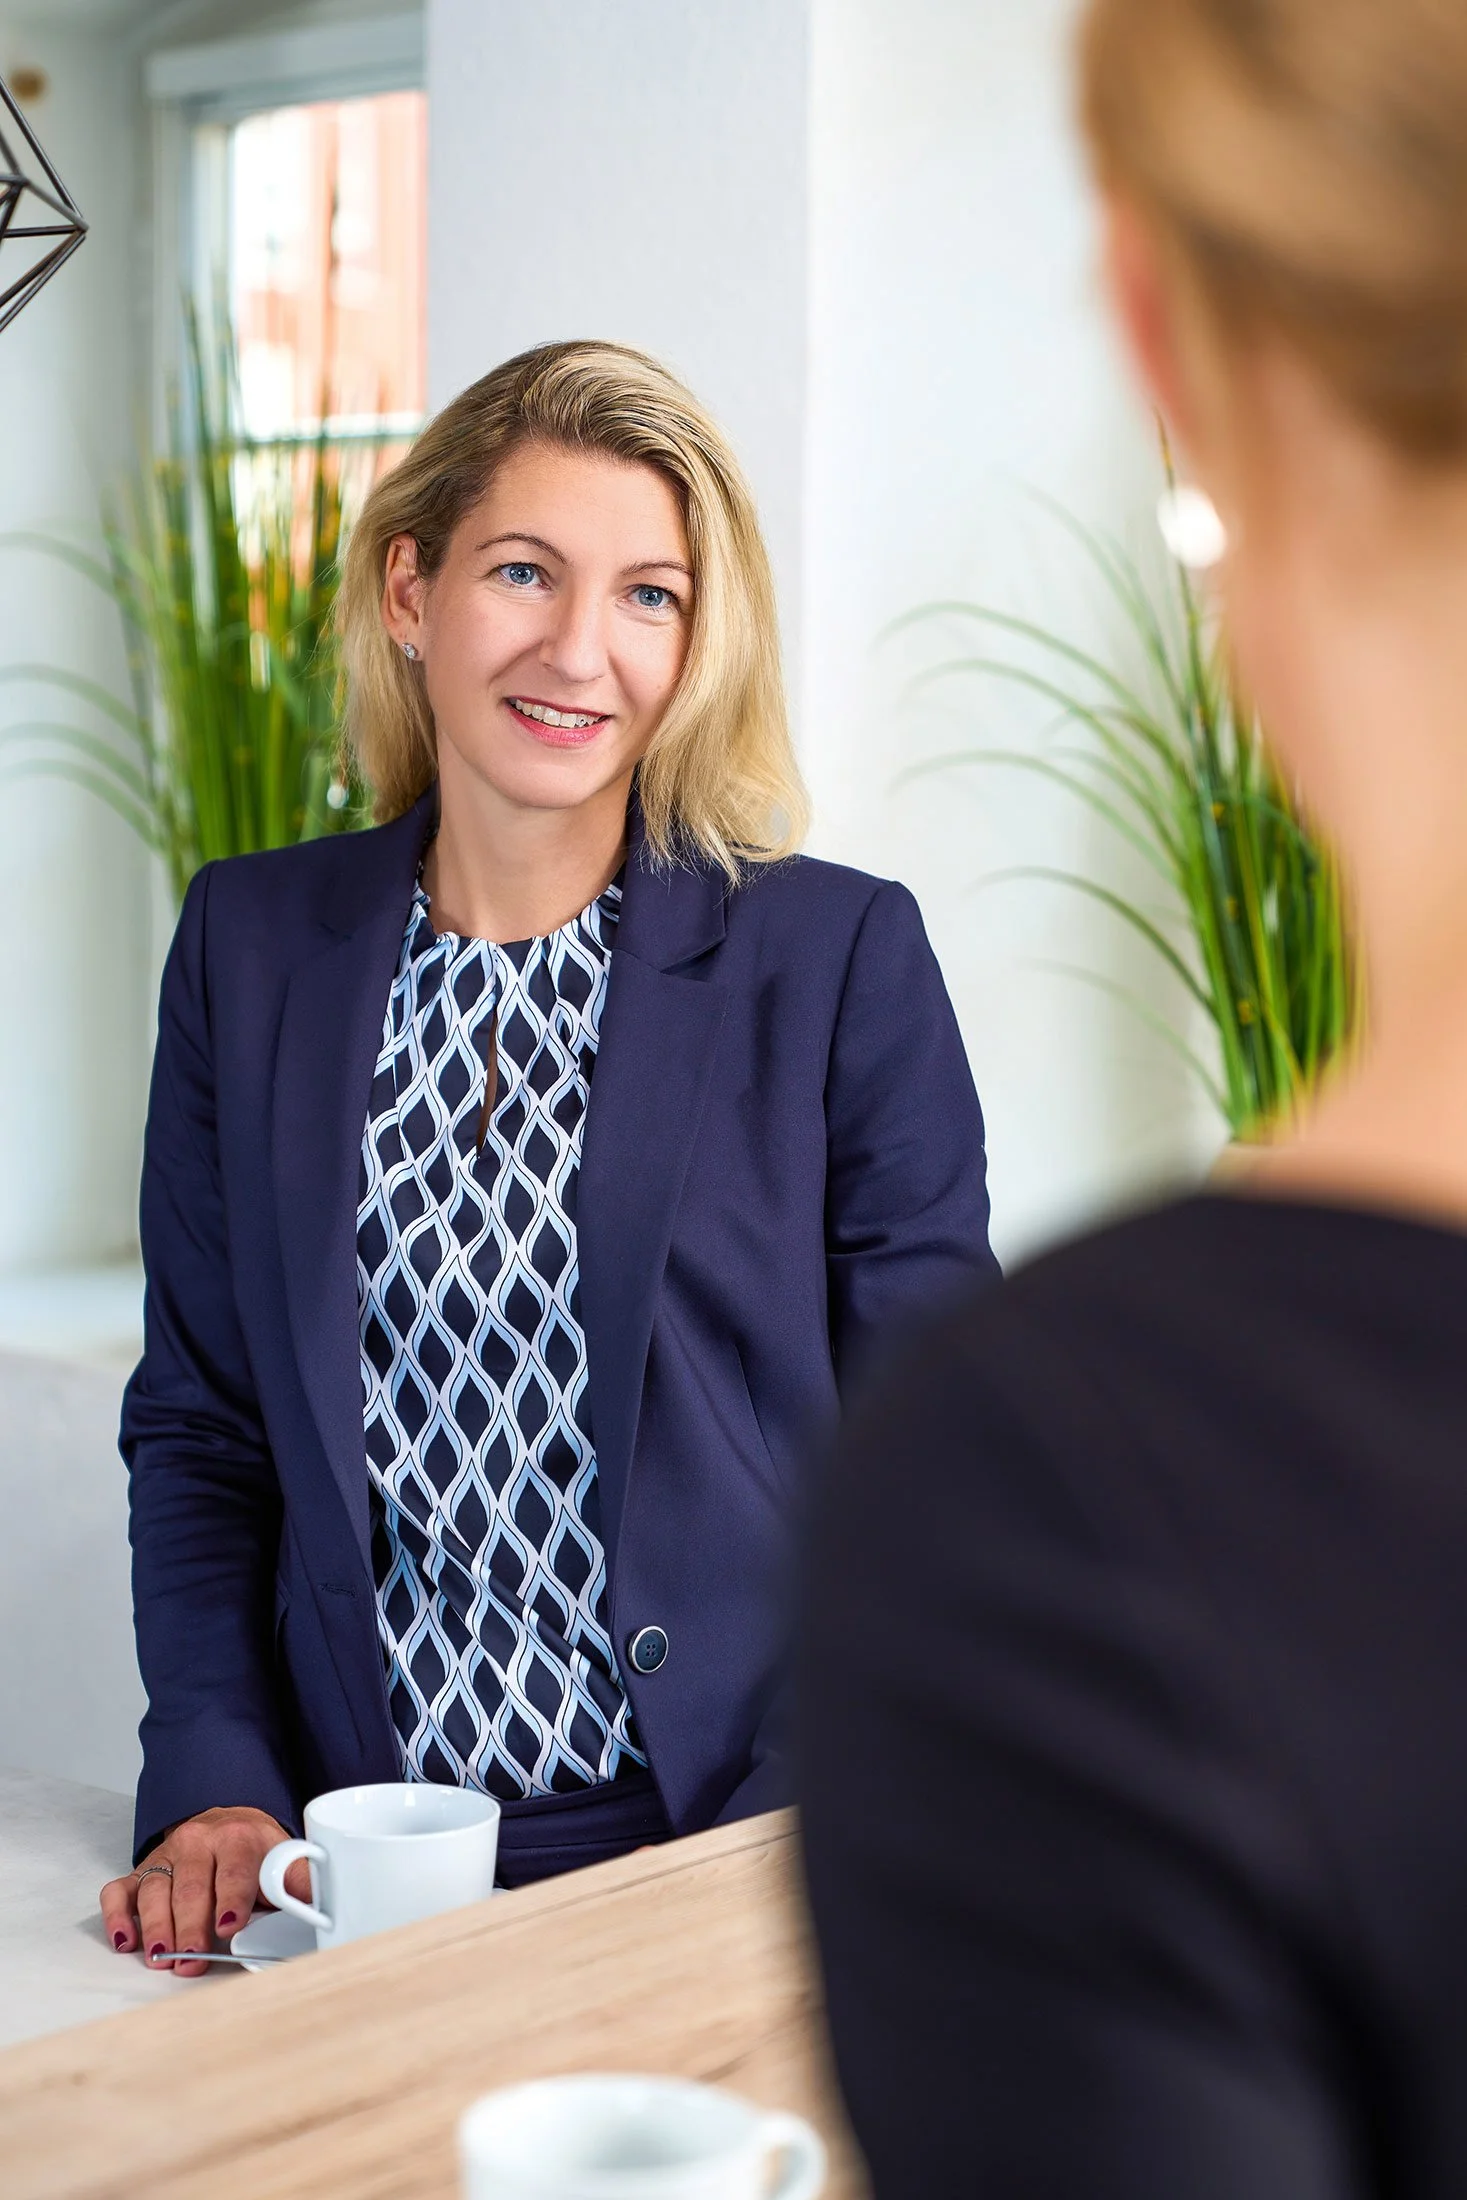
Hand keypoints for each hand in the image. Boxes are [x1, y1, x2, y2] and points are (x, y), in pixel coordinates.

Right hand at [100, 1806, 310, 1978]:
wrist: (228, 1823)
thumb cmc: (255, 1853)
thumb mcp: (283, 1858)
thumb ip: (300, 1883)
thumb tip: (328, 1908)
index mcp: (239, 1839)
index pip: (234, 1870)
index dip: (232, 1898)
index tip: (230, 1925)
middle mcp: (198, 1842)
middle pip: (191, 1886)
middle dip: (191, 1926)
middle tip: (191, 1958)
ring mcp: (166, 1857)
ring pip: (155, 1890)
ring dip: (156, 1927)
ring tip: (160, 1958)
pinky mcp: (141, 1872)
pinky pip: (119, 1890)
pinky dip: (118, 1915)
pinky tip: (125, 1940)